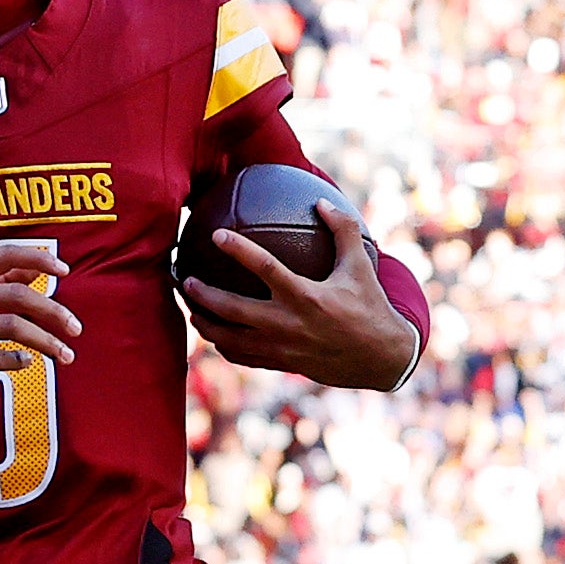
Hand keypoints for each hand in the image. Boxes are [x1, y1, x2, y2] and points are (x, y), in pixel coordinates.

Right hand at [0, 245, 80, 404]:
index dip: (38, 259)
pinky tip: (27, 363)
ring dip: (45, 342)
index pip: (6, 255)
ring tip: (65, 355)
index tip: (65, 270)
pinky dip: (16, 361)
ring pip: (11, 328)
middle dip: (54, 312)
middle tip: (76, 329)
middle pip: (16, 295)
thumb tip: (37, 268)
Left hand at [178, 199, 424, 389]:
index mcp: (307, 296)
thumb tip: (321, 200)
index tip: (216, 233)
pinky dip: (223, 344)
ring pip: (229, 338)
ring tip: (190, 308)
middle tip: (186, 279)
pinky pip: (242, 356)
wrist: (379, 359)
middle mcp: (289, 324)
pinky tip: (214, 333)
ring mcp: (281, 348)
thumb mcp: (361, 266)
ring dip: (205, 324)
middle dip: (203, 295)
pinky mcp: (280, 363)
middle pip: (233, 309)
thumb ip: (343, 229)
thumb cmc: (369, 306)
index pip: (265, 268)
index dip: (238, 249)